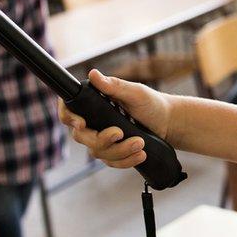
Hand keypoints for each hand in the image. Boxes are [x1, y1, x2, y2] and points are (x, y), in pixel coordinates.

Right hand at [58, 69, 173, 168]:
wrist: (167, 122)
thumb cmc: (150, 103)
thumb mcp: (135, 92)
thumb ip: (114, 85)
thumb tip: (93, 74)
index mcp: (93, 104)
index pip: (68, 110)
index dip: (68, 117)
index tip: (82, 123)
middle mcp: (93, 123)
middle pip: (82, 137)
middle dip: (101, 139)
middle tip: (120, 133)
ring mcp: (102, 139)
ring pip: (98, 152)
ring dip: (120, 150)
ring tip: (140, 143)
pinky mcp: (113, 153)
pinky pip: (111, 162)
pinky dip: (126, 161)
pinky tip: (140, 155)